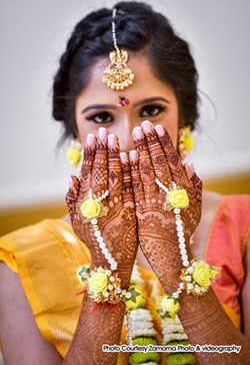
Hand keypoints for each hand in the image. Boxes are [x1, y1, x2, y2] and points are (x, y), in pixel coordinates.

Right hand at [66, 129, 137, 287]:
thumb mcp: (77, 221)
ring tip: (115, 138)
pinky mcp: (129, 211)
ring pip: (114, 176)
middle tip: (104, 131)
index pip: (88, 172)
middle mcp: (98, 202)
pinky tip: (131, 157)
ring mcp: (114, 206)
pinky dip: (130, 172)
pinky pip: (129, 188)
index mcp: (85, 203)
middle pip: (100, 171)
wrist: (111, 261)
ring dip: (115, 156)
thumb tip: (71, 176)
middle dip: (102, 150)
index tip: (92, 137)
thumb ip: (72, 199)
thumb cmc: (93, 239)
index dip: (90, 154)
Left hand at [129, 121, 201, 292]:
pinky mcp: (139, 208)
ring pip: (144, 170)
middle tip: (142, 125)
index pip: (172, 160)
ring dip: (138, 150)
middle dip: (149, 142)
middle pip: (157, 161)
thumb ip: (194, 185)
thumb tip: (189, 162)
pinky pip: (133, 185)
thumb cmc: (182, 228)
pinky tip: (125, 156)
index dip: (164, 143)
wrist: (170, 252)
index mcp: (181, 189)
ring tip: (133, 134)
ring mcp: (152, 199)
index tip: (157, 128)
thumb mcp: (194, 206)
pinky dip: (130, 170)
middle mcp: (167, 191)